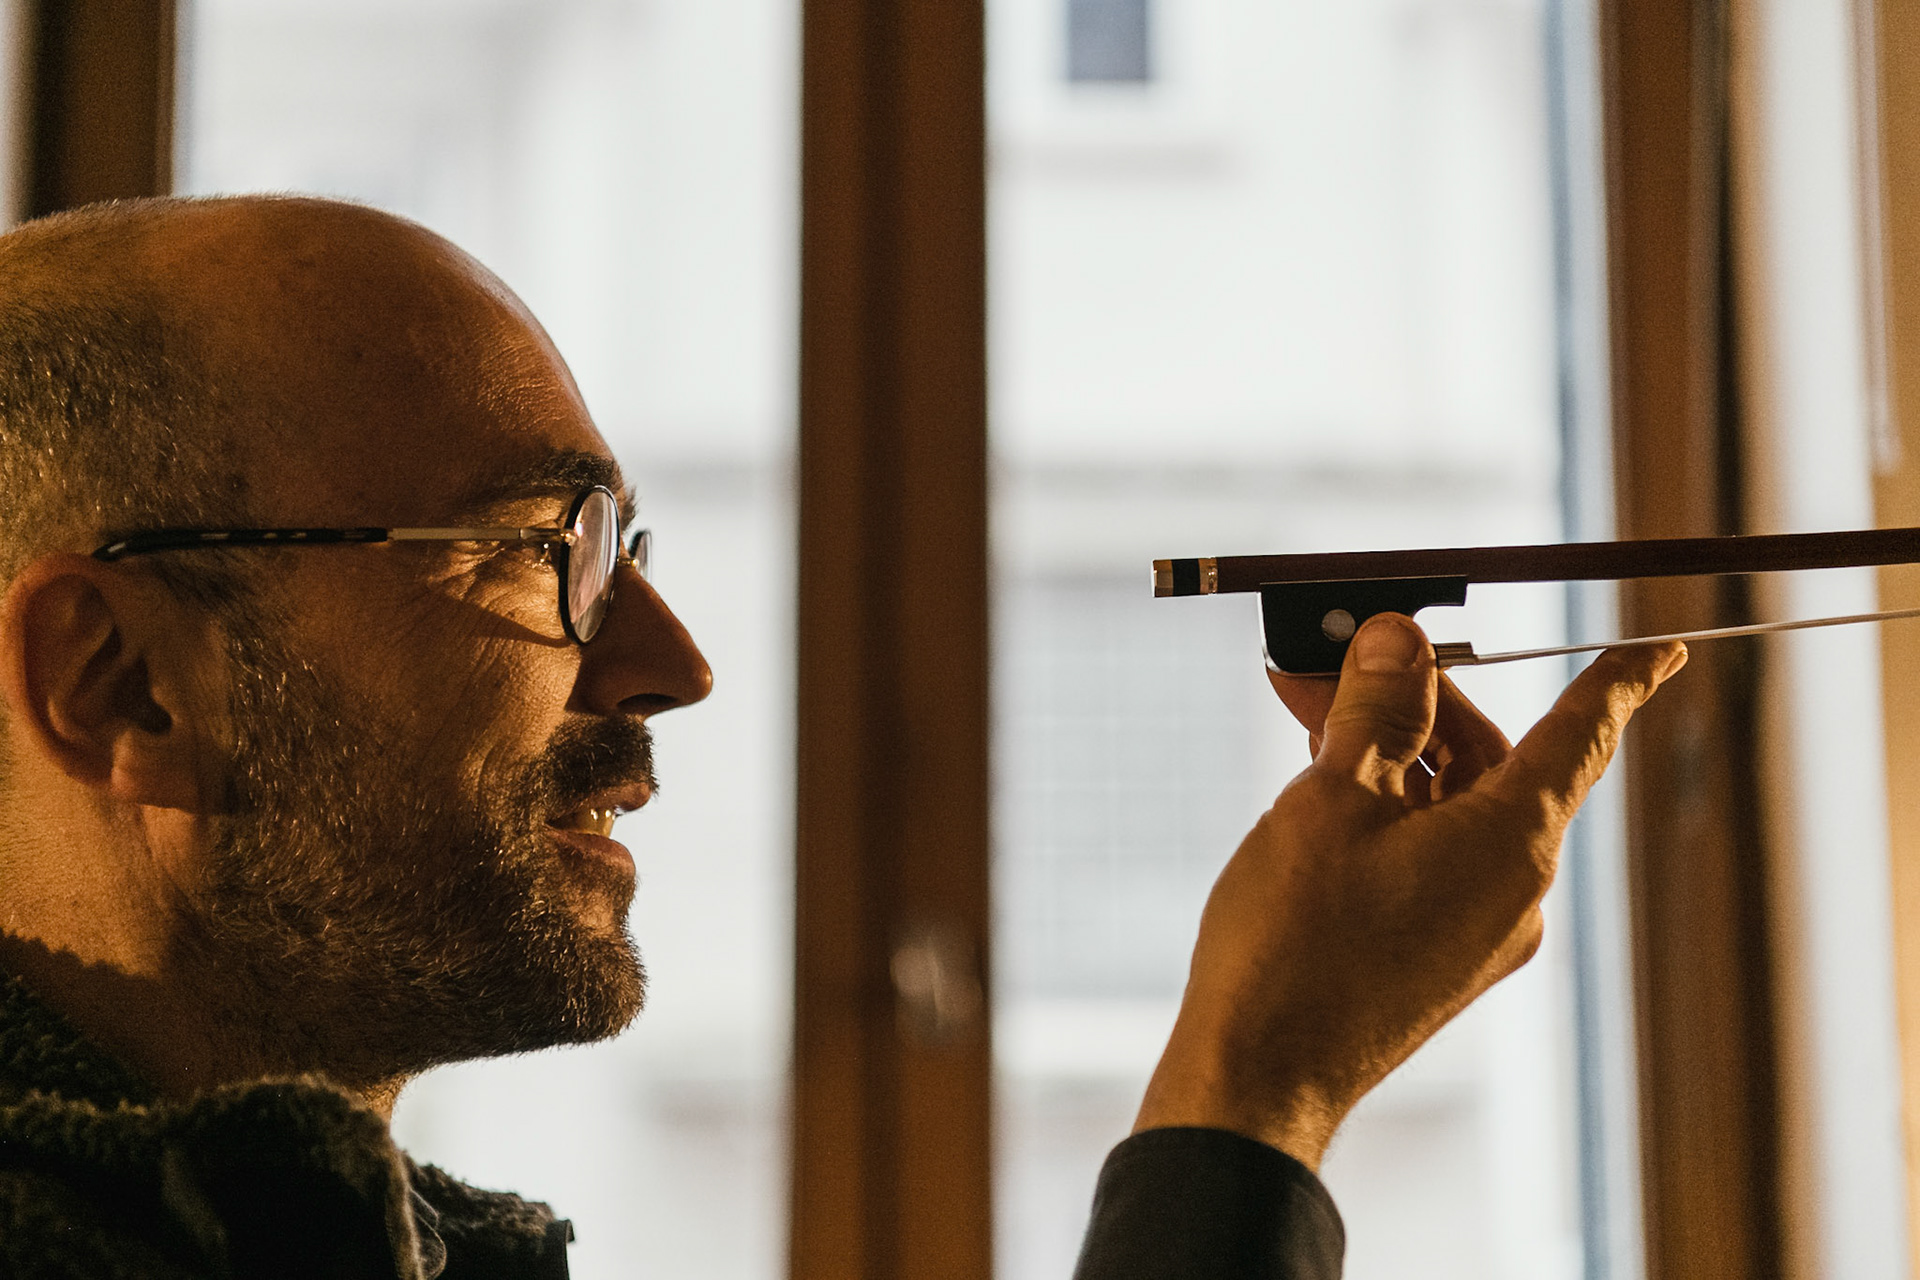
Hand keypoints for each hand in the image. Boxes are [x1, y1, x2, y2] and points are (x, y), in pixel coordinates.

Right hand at [1132, 612, 1684, 1168]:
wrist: (1258, 1075)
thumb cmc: (1296, 942)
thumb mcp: (1333, 796)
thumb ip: (1377, 708)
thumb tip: (1398, 640)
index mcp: (1511, 843)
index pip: (1579, 736)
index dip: (1615, 682)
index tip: (1658, 652)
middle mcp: (1512, 890)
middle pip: (1492, 761)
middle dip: (1418, 703)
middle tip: (1337, 660)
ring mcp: (1475, 931)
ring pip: (1451, 807)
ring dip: (1390, 754)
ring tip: (1308, 720)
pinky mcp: (1436, 959)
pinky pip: (1430, 857)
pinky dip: (1386, 810)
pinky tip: (1322, 792)